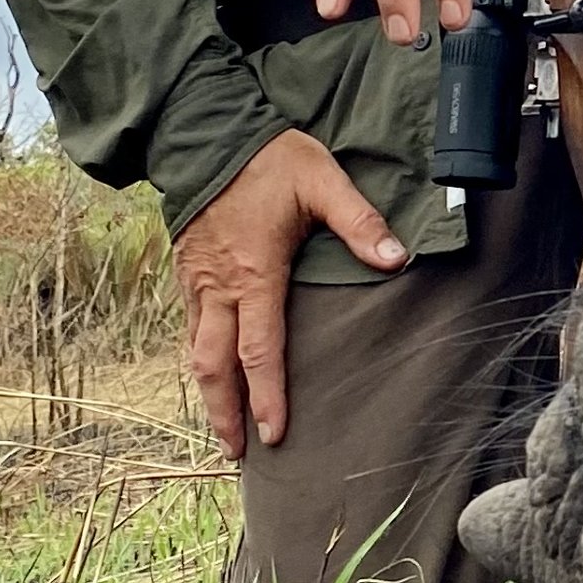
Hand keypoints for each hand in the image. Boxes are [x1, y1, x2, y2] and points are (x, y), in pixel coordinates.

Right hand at [174, 131, 406, 455]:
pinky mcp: (186, 269)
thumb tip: (396, 259)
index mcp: (254, 273)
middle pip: (215, 366)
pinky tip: (209, 372)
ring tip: (221, 426)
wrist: (205, 131)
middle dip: (225, 413)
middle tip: (235, 451)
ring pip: (196, 350)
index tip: (274, 434)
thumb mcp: (322, 180)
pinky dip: (198, 358)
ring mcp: (197, 280)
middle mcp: (219, 286)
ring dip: (208, 392)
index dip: (267, 396)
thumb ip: (360, 222)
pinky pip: (188, 326)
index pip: (260, 350)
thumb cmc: (267, 157)